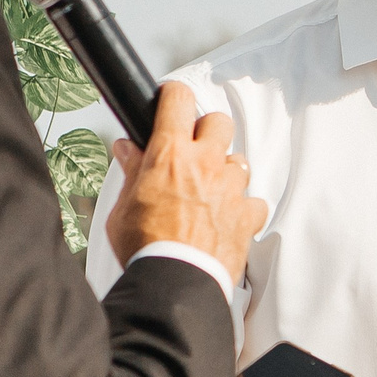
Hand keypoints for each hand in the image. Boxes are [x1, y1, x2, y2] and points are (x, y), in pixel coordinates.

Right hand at [107, 80, 267, 286]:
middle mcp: (206, 164)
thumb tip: (127, 149)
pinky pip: (253, 200)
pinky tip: (225, 218)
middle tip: (192, 150)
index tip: (170, 98)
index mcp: (171, 155)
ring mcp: (232, 188)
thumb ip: (132, 173)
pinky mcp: (248, 213)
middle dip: (206, 130)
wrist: (176, 282)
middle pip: (219, 122)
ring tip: (206, 191)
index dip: (173, 95)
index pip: (178, 100)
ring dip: (225, 170)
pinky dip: (242, 207)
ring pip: (239, 160)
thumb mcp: (123, 207)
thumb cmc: (146, 248)